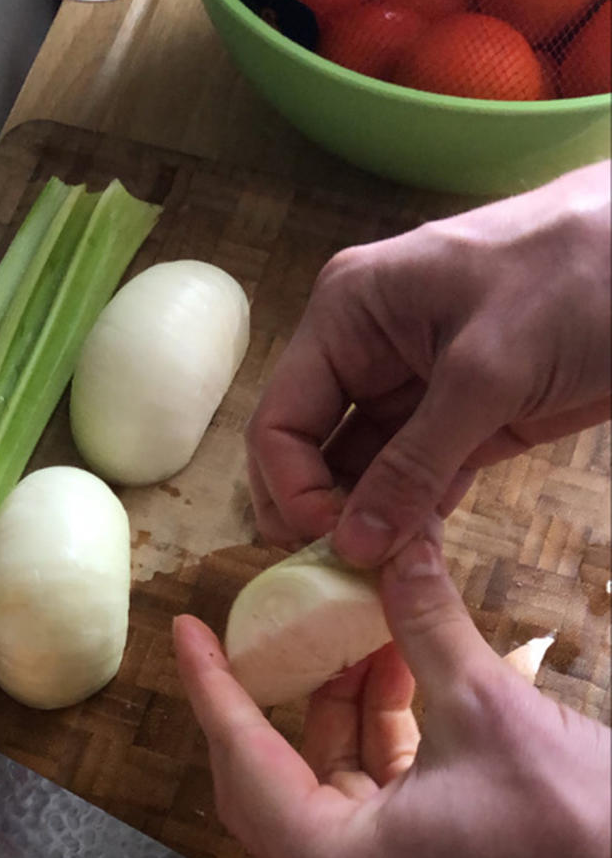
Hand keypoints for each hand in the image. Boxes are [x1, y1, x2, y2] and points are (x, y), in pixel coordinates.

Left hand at [174, 535, 611, 857]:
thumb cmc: (572, 828)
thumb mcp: (484, 705)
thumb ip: (424, 621)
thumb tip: (395, 541)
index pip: (241, 754)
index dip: (213, 682)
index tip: (188, 630)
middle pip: (272, 772)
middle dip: (285, 689)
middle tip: (281, 621)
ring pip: (328, 779)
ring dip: (345, 705)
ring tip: (370, 629)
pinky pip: (370, 799)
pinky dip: (381, 738)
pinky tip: (405, 674)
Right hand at [248, 161, 611, 566]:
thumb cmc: (576, 276)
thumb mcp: (487, 370)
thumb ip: (415, 462)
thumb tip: (352, 544)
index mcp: (348, 314)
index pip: (280, 419)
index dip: (292, 490)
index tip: (329, 546)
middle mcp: (365, 353)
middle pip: (309, 453)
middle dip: (319, 513)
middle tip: (342, 574)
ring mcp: (413, 391)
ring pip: (360, 476)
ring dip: (365, 528)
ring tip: (378, 581)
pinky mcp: (462, 423)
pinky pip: (414, 483)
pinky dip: (410, 522)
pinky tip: (412, 563)